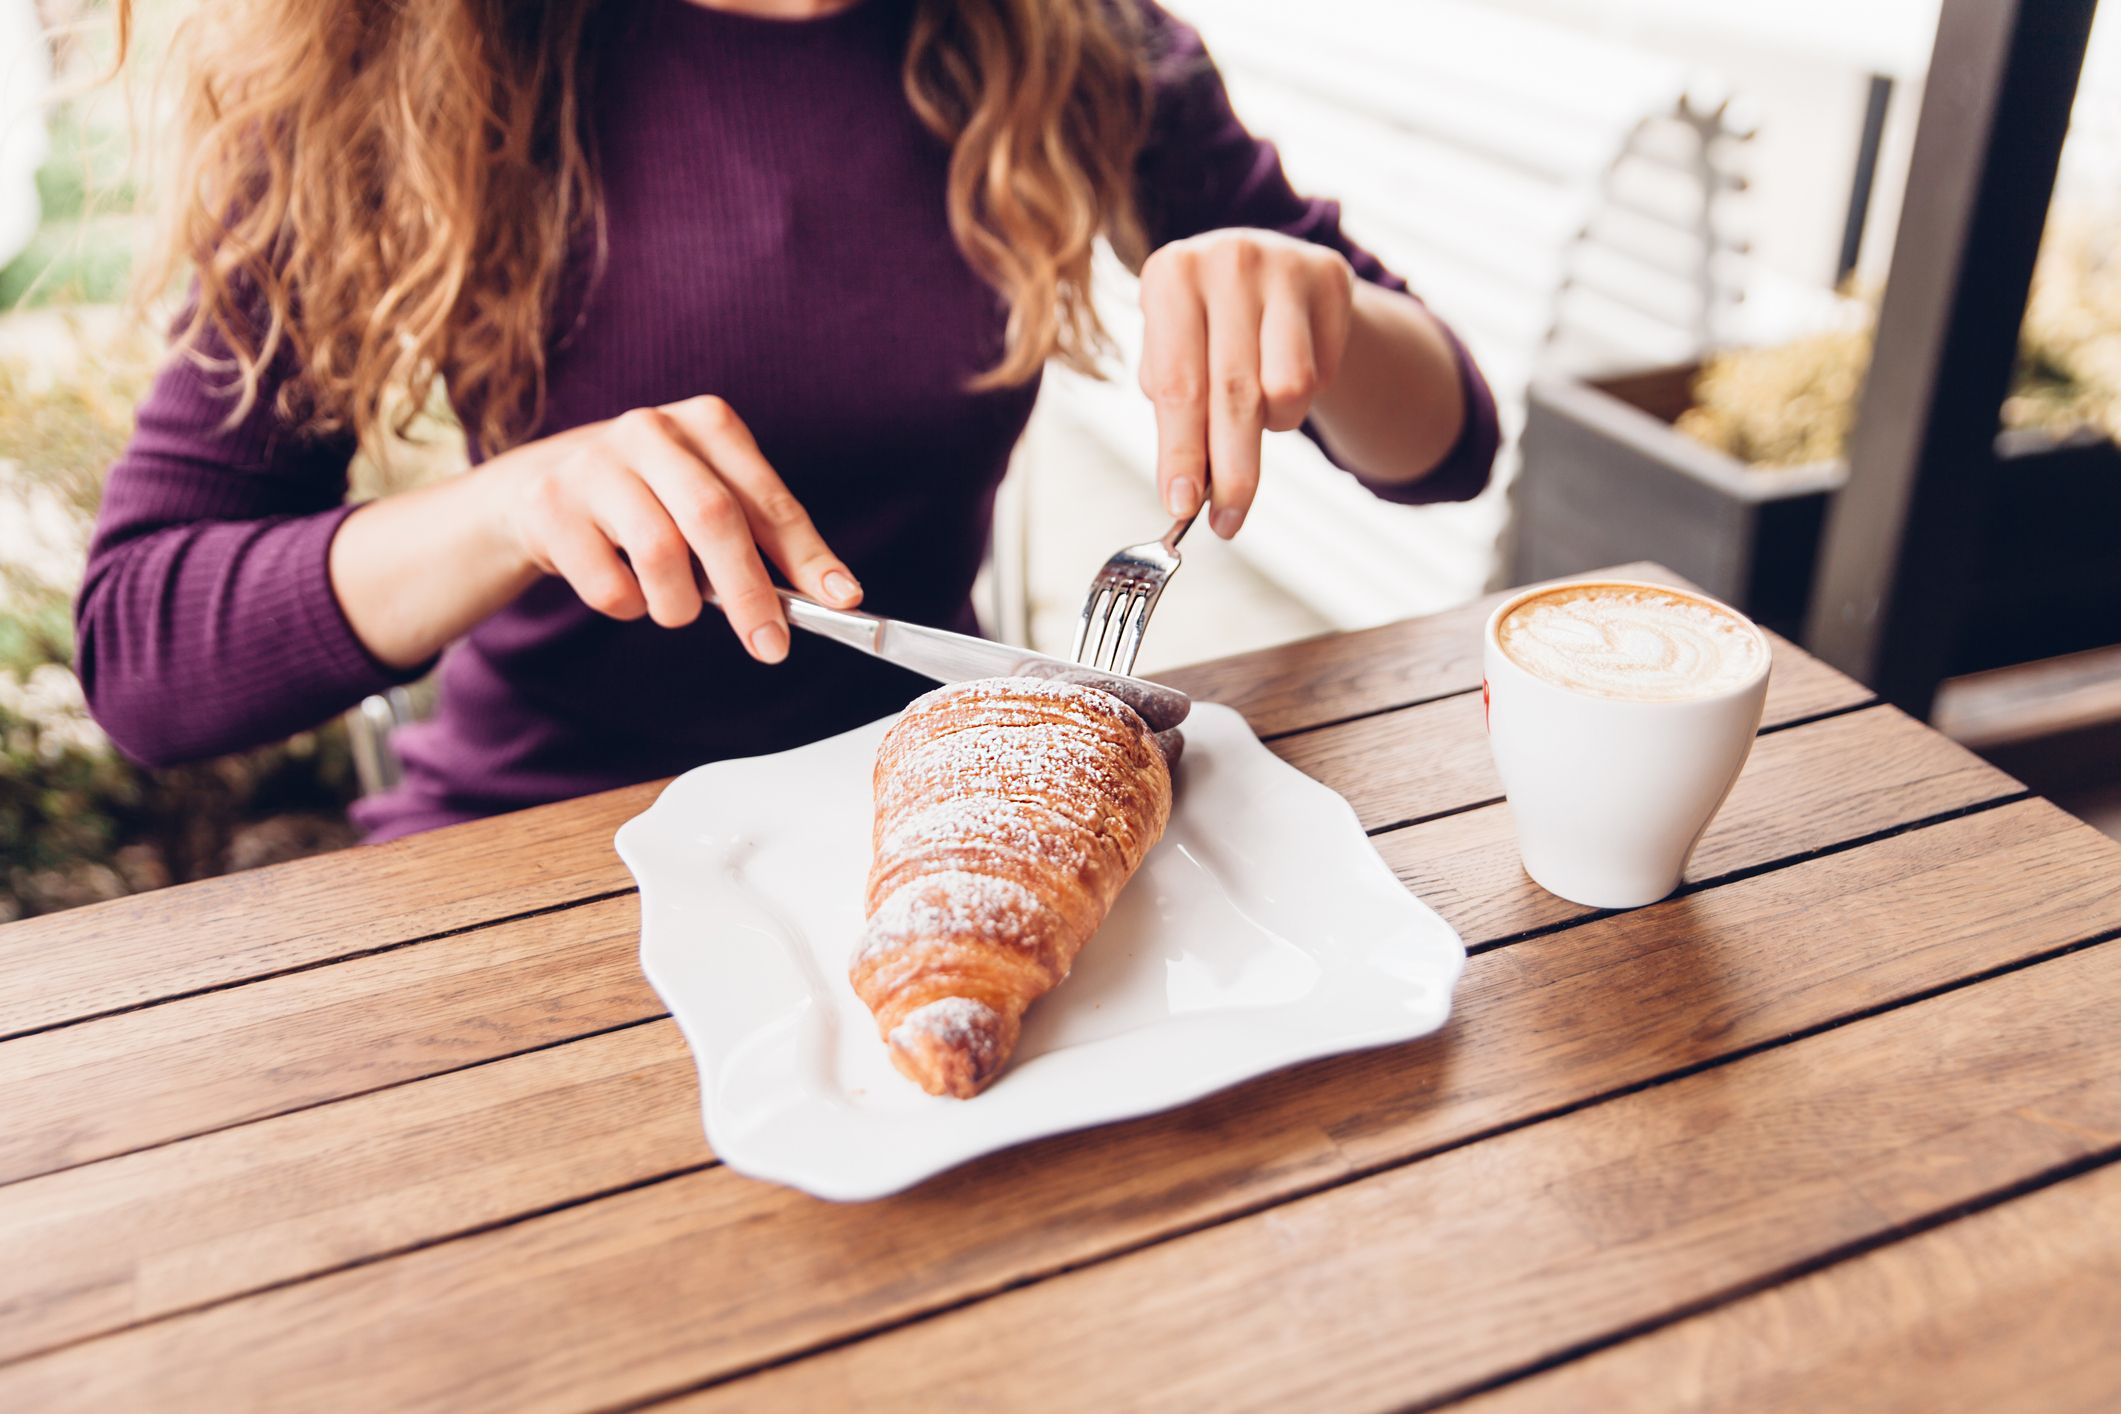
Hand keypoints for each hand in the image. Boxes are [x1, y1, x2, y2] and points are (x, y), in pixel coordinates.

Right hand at [492, 395, 858, 662]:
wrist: (534, 488)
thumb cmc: (647, 499)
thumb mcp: (704, 495)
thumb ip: (758, 536)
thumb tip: (826, 596)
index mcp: (707, 423)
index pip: (768, 498)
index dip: (807, 553)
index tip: (841, 598)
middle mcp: (651, 431)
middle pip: (715, 519)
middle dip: (750, 593)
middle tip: (772, 646)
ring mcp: (594, 464)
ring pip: (661, 555)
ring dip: (679, 604)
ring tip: (676, 606)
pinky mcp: (549, 506)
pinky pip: (609, 585)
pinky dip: (629, 606)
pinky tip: (625, 587)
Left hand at [1136, 228, 1354, 537]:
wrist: (1270, 267)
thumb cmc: (1206, 327)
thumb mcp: (1176, 351)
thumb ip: (1177, 414)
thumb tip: (1187, 493)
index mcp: (1170, 274)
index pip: (1176, 385)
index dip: (1181, 452)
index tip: (1181, 505)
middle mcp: (1227, 259)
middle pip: (1234, 393)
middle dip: (1232, 470)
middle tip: (1227, 522)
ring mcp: (1285, 264)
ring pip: (1288, 388)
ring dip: (1274, 424)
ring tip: (1259, 411)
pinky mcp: (1333, 277)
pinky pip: (1323, 372)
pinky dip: (1302, 396)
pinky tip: (1286, 371)